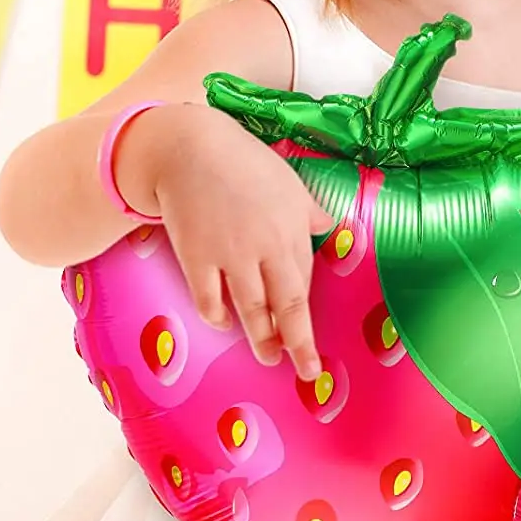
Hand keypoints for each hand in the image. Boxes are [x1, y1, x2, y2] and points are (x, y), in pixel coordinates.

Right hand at [129, 104, 335, 380]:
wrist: (189, 149)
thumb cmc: (245, 161)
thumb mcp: (289, 181)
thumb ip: (309, 210)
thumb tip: (330, 227)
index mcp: (293, 227)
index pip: (304, 280)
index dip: (305, 310)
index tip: (310, 334)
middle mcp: (266, 246)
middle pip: (287, 304)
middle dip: (299, 342)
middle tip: (307, 371)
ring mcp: (230, 255)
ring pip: (251, 308)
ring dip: (262, 337)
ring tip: (270, 357)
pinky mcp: (196, 257)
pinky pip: (209, 298)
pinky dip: (218, 315)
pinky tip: (224, 323)